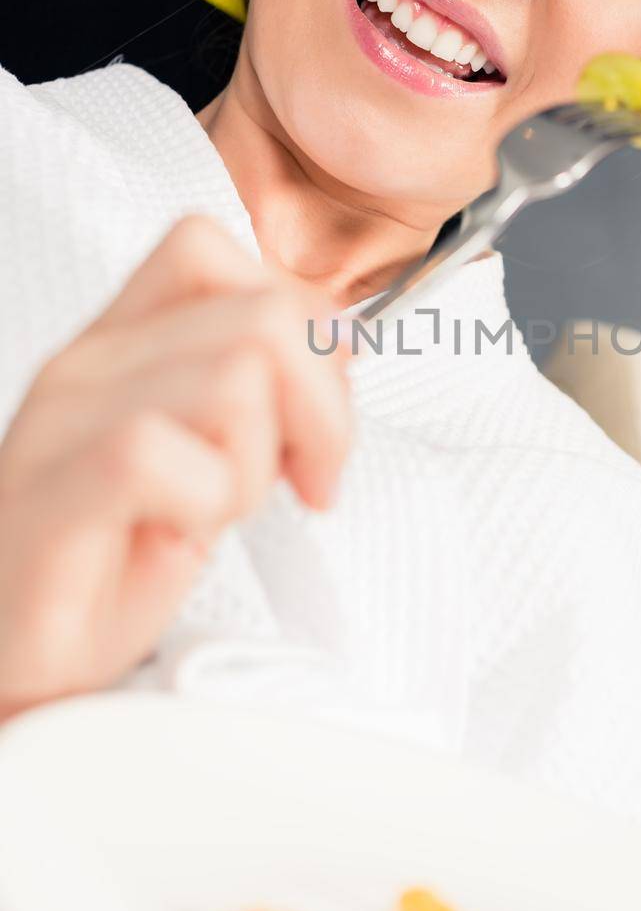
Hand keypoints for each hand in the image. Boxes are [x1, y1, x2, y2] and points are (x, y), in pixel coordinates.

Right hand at [0, 214, 354, 721]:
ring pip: (234, 378)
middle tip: (304, 481)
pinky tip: (181, 536)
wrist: (17, 660)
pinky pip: (159, 453)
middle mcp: (88, 363)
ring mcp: (63, 423)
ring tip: (220, 513)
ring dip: (260, 463)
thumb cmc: (106, 568)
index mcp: (121, 342)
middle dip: (321, 409)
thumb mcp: (204, 458)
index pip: (211, 249)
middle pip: (263, 315)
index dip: (296, 321)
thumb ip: (256, 391)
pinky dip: (207, 503)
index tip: (312, 409)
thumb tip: (338, 346)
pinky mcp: (53, 495)